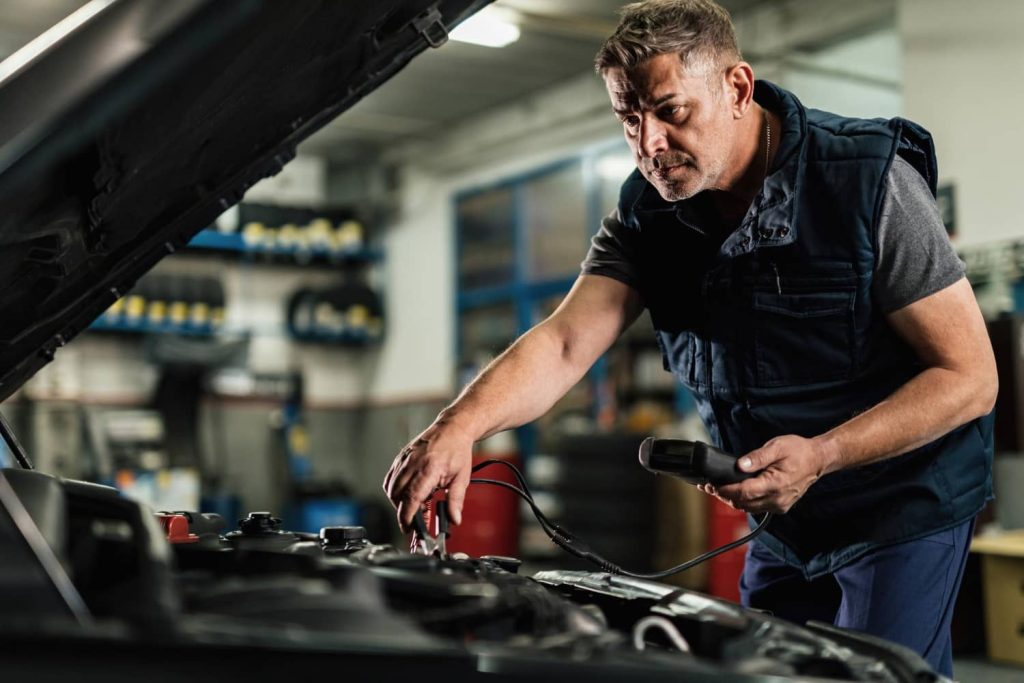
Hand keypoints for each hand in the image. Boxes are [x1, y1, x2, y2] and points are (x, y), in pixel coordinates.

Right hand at [383, 415, 474, 532]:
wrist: (452, 428)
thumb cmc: (457, 450)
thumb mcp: (461, 478)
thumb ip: (455, 500)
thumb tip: (454, 519)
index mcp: (429, 469)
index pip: (411, 497)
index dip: (407, 516)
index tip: (408, 528)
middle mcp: (413, 464)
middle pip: (398, 496)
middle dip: (404, 513)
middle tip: (416, 522)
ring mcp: (404, 460)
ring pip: (391, 489)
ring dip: (399, 503)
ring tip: (415, 507)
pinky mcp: (400, 458)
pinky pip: (390, 479)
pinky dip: (394, 491)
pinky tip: (406, 495)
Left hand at [698, 435, 838, 513]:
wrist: (818, 460)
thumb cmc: (799, 451)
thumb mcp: (777, 447)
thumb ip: (757, 457)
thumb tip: (739, 465)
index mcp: (776, 484)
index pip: (744, 492)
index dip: (725, 490)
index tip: (711, 485)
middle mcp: (777, 499)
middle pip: (743, 503)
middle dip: (724, 496)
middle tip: (708, 487)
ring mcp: (779, 505)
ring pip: (748, 508)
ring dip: (732, 500)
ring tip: (717, 490)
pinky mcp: (779, 506)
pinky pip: (756, 508)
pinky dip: (743, 502)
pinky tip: (734, 493)